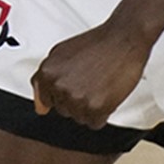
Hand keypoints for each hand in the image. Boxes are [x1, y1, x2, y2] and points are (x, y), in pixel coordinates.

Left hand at [31, 22, 153, 129]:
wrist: (123, 39)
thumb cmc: (96, 44)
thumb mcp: (59, 54)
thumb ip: (45, 80)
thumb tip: (40, 107)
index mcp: (47, 72)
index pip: (45, 100)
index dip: (61, 94)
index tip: (72, 87)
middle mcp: (58, 86)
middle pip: (63, 110)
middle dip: (76, 99)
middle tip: (90, 81)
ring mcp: (76, 98)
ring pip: (79, 117)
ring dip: (90, 107)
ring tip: (99, 86)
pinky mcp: (96, 107)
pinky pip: (94, 123)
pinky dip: (102, 114)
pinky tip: (106, 96)